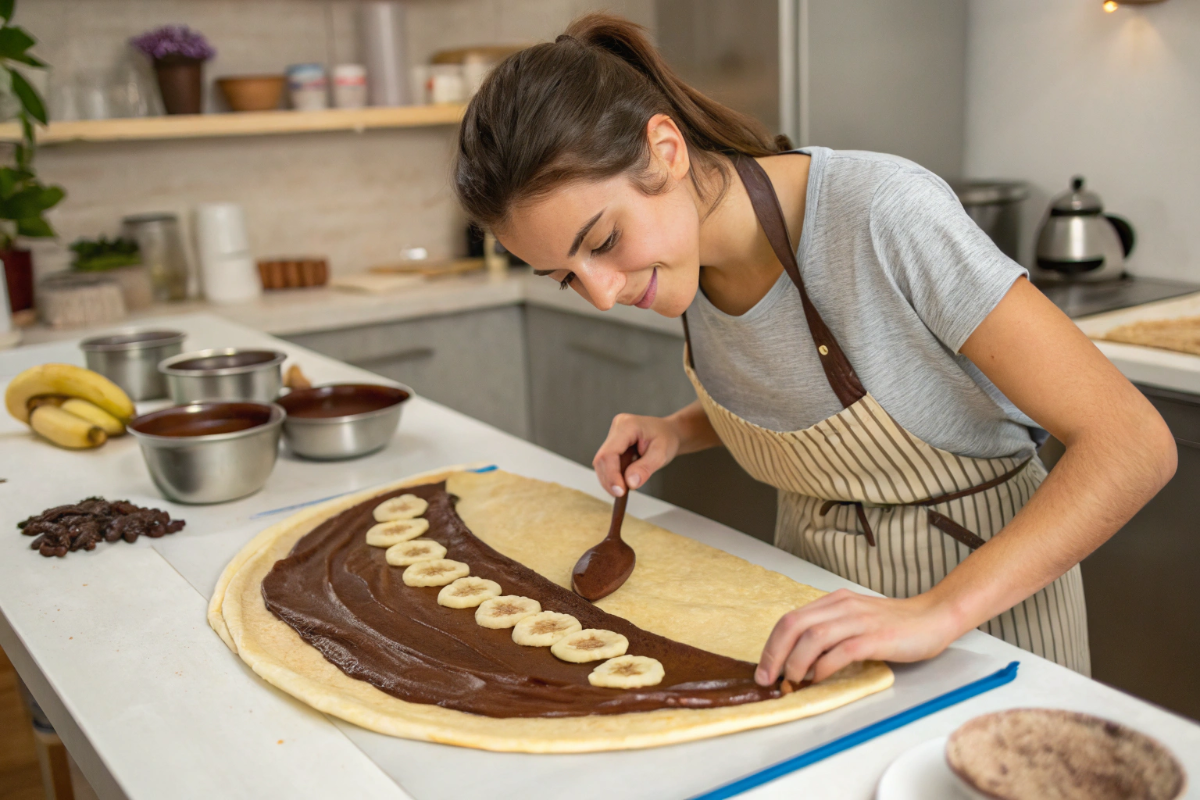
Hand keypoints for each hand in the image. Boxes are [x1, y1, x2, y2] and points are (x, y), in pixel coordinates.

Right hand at [593, 413, 681, 496]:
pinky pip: (607, 463)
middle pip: (602, 459)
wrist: (669, 432)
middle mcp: (616, 428)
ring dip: (611, 479)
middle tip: (622, 494)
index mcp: (626, 425)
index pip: (609, 453)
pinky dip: (614, 476)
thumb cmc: (666, 439)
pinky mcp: (613, 444)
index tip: (620, 492)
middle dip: (610, 480)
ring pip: (602, 463)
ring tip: (626, 487)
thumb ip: (645, 468)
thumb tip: (629, 483)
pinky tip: (624, 481)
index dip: (611, 475)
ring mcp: (613, 436)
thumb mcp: (662, 454)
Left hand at [755, 589, 961, 684]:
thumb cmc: (893, 624)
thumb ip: (829, 633)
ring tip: (793, 681)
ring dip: (796, 662)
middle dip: (774, 654)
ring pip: (813, 637)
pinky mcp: (877, 638)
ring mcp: (859, 621)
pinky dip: (824, 667)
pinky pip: (842, 651)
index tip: (763, 669)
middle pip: (794, 625)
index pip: (790, 619)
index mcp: (833, 602)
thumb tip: (798, 660)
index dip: (771, 645)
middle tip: (768, 679)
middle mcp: (842, 607)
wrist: (932, 617)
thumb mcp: (854, 620)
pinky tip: (818, 679)